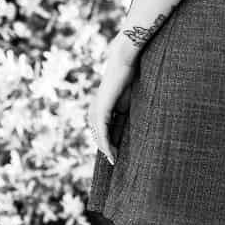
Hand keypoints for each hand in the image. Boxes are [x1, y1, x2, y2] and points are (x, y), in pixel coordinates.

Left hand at [88, 41, 137, 165]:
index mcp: (102, 107)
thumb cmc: (128, 76)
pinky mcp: (101, 110)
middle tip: (116, 163)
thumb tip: (129, 128)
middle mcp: (95, 110)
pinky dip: (106, 144)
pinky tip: (112, 154)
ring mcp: (97, 110)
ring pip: (100, 136)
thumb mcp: (127, 100)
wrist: (125, 61)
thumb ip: (124, 114)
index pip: (104, 130)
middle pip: (100, 136)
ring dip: (107, 150)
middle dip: (107, 149)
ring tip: (115, 161)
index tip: (118, 156)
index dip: (110, 143)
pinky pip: (103, 132)